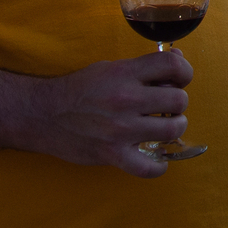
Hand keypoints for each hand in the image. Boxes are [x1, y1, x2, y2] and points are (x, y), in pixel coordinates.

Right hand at [24, 50, 194, 178]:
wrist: (42, 114)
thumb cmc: (80, 90)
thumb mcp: (111, 67)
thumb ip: (145, 67)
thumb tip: (179, 60)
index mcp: (125, 73)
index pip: (174, 66)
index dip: (184, 72)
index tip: (178, 80)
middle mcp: (125, 99)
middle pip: (179, 100)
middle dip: (177, 103)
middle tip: (165, 107)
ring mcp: (120, 129)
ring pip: (173, 129)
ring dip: (173, 129)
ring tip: (161, 128)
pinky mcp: (112, 154)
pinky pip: (151, 167)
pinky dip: (158, 166)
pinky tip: (155, 157)